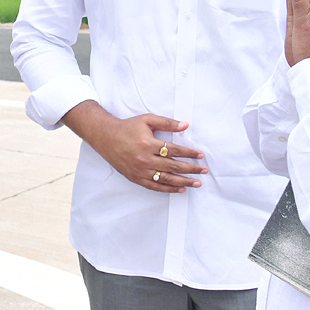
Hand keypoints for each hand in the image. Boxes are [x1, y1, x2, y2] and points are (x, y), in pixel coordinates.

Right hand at [63, 101, 206, 192]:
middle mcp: (144, 159)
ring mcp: (140, 171)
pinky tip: (180, 189)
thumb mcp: (147, 120)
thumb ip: (167, 122)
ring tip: (196, 183)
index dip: (189, 153)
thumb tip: (186, 125)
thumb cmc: (127, 127)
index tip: (200, 155)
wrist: (105, 137)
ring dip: (183, 182)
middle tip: (204, 170)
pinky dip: (168, 189)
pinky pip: (155, 186)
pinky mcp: (135, 178)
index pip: (174, 150)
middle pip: (173, 167)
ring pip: (166, 179)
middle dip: (191, 169)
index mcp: (148, 144)